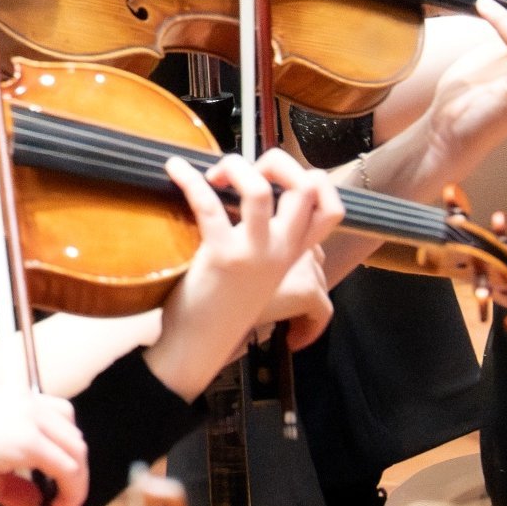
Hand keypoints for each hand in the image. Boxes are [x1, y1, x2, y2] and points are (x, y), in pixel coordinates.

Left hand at [145, 151, 342, 396]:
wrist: (202, 344)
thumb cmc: (224, 301)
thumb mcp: (260, 270)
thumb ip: (266, 238)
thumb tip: (249, 190)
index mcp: (294, 254)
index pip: (332, 209)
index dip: (314, 179)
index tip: (278, 174)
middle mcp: (283, 252)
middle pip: (306, 188)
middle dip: (276, 161)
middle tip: (244, 170)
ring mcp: (255, 254)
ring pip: (260, 191)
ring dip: (235, 167)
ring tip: (214, 174)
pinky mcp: (222, 256)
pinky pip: (207, 203)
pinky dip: (188, 178)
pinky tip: (174, 170)